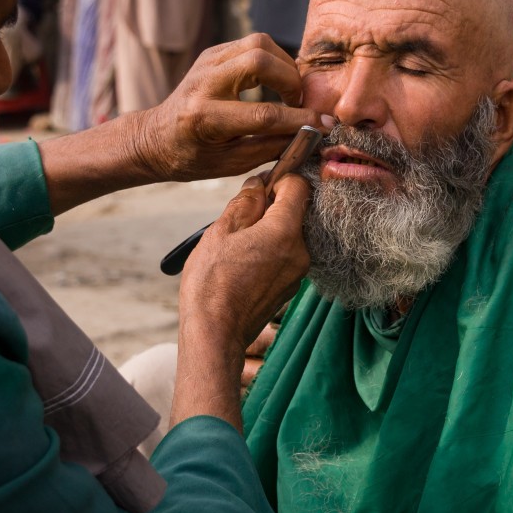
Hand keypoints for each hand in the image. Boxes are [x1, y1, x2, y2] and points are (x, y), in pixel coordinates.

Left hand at [134, 34, 322, 182]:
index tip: (325, 125)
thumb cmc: (192, 158)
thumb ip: (270, 147)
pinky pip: (252, 44)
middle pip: (260, 61)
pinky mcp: (212, 53)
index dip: (300, 120)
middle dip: (291, 81)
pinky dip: (273, 59)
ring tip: (290, 91)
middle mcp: (204, 83)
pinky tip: (277, 80)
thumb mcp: (231, 164)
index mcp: (205, 118)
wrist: (155, 137)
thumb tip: (309, 133)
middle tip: (299, 102)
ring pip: (259, 43)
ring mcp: (206, 62)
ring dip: (284, 65)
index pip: (264, 114)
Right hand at [171, 173, 309, 429]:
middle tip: (239, 219)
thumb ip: (245, 202)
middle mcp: (301, 250)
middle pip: (294, 212)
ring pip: (288, 235)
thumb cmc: (212, 283)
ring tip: (237, 246)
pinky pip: (285, 256)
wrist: (215, 333)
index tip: (259, 186)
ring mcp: (298, 272)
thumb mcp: (220, 232)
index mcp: (285, 231)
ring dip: (268, 231)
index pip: (298, 186)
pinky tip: (243, 264)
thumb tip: (259, 184)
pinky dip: (269, 252)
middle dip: (270, 208)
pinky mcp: (291, 287)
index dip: (279, 178)